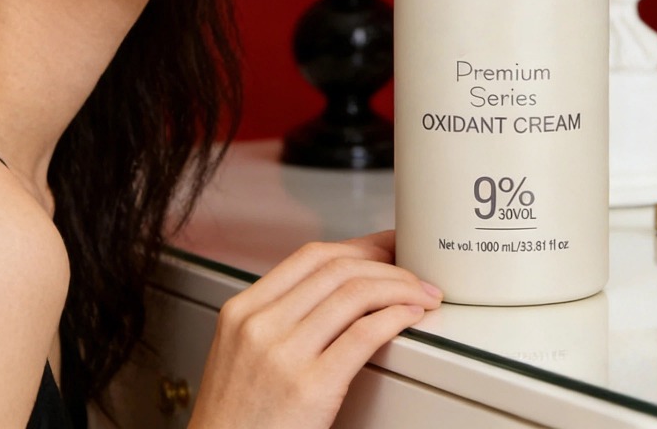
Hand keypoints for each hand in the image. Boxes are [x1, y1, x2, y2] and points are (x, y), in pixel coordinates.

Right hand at [187, 230, 441, 428]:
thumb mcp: (238, 353)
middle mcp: (260, 324)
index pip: (309, 257)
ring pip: (354, 294)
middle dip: (384, 261)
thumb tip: (333, 293)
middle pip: (336, 268)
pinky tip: (409, 317)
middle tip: (411, 267)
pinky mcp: (310, 388)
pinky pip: (363, 335)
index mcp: (242, 310)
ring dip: (399, 287)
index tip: (382, 247)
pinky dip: (394, 317)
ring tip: (420, 294)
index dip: (356, 245)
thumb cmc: (236, 421)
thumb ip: (275, 318)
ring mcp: (283, 354)